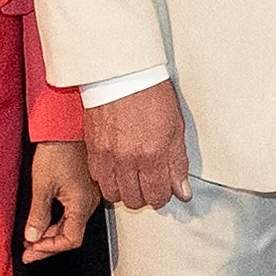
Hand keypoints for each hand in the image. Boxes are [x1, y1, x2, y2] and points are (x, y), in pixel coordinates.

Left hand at [18, 137, 96, 263]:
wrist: (66, 127)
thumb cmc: (58, 150)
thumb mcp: (42, 185)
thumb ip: (38, 215)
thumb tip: (33, 236)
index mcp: (82, 204)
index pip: (70, 240)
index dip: (49, 249)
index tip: (31, 252)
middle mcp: (90, 202)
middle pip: (71, 235)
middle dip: (48, 245)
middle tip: (28, 250)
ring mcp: (89, 196)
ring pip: (71, 225)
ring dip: (51, 233)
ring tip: (31, 237)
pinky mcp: (84, 189)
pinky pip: (72, 213)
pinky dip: (57, 222)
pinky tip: (43, 221)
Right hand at [85, 84, 193, 212]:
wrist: (122, 74)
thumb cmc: (150, 94)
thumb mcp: (175, 128)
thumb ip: (178, 164)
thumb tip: (182, 191)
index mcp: (153, 154)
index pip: (158, 196)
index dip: (163, 196)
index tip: (164, 188)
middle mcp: (128, 159)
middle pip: (135, 200)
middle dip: (145, 195)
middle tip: (149, 182)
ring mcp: (108, 156)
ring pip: (115, 194)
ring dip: (125, 191)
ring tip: (132, 178)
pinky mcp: (93, 150)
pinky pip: (98, 179)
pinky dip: (108, 179)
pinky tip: (117, 168)